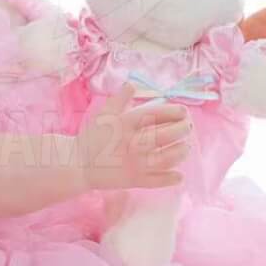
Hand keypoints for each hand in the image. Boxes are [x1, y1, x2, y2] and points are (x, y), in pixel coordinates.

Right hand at [76, 82, 191, 192]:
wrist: (78, 165)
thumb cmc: (92, 137)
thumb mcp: (103, 114)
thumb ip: (119, 99)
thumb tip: (132, 83)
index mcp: (125, 124)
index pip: (155, 114)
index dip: (173, 111)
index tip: (184, 111)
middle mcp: (132, 143)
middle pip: (164, 136)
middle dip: (181, 130)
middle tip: (188, 127)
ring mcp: (134, 163)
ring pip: (165, 158)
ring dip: (180, 152)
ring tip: (186, 147)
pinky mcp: (133, 180)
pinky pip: (156, 181)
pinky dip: (170, 179)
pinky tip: (179, 176)